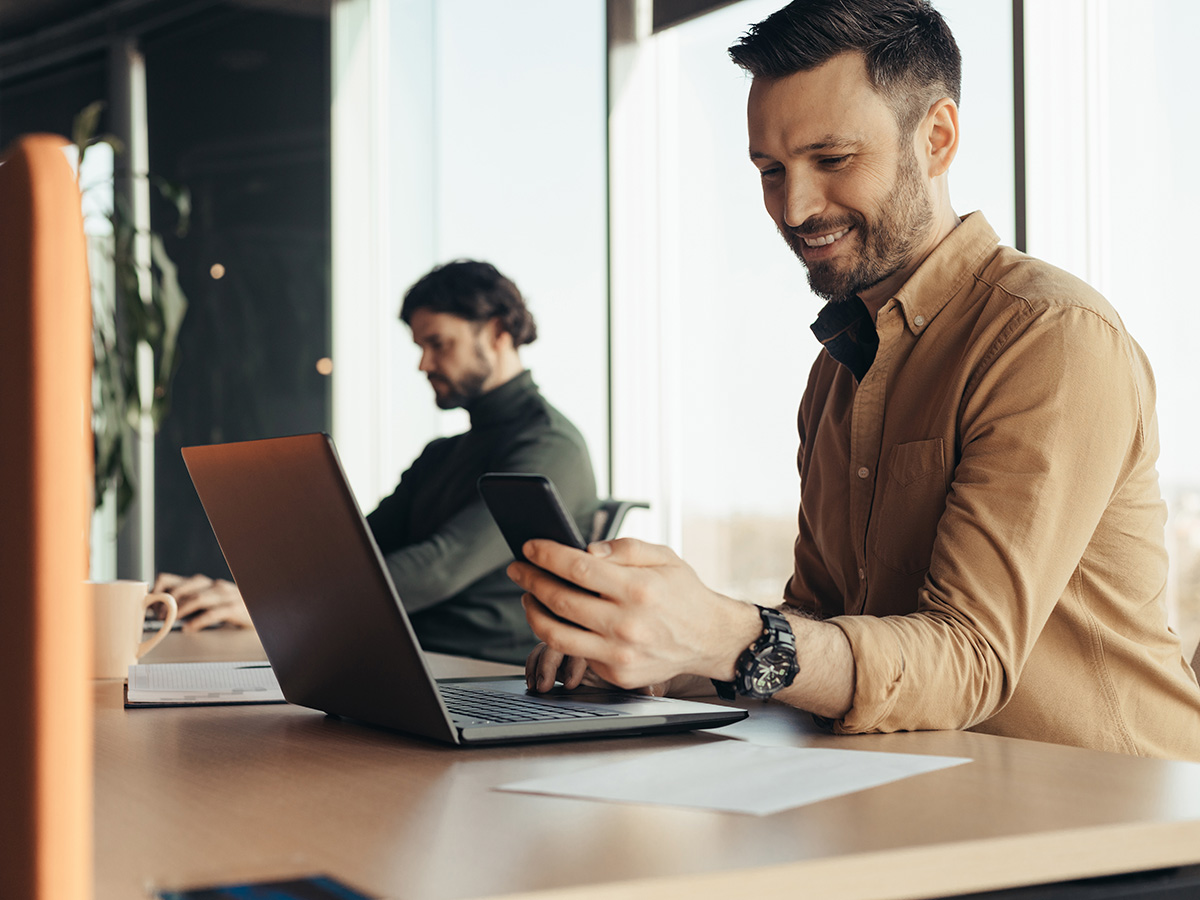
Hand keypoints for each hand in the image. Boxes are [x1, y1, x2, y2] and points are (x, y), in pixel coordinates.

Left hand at [151, 572, 251, 631]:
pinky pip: (214, 612)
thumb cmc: (235, 609)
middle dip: (166, 603)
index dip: (157, 591)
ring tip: (171, 621)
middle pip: (183, 588)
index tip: (149, 606)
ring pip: (198, 598)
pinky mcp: (235, 608)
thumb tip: (162, 614)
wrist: (265, 610)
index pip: (172, 579)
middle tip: (158, 617)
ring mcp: (226, 595)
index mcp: (203, 584)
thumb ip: (191, 605)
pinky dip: (199, 621)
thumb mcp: (211, 602)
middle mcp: (213, 586)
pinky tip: (189, 628)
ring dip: (180, 610)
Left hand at [509, 538, 760, 692]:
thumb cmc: (684, 593)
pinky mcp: (618, 675)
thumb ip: (625, 548)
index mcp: (638, 589)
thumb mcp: (664, 556)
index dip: (547, 555)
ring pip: (556, 635)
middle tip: (518, 569)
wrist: (710, 638)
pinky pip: (576, 654)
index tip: (529, 547)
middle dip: (531, 580)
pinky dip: (561, 634)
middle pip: (560, 600)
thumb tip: (587, 550)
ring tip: (528, 596)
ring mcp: (620, 654)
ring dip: (533, 612)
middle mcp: (627, 624)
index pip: (578, 568)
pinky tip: (557, 618)